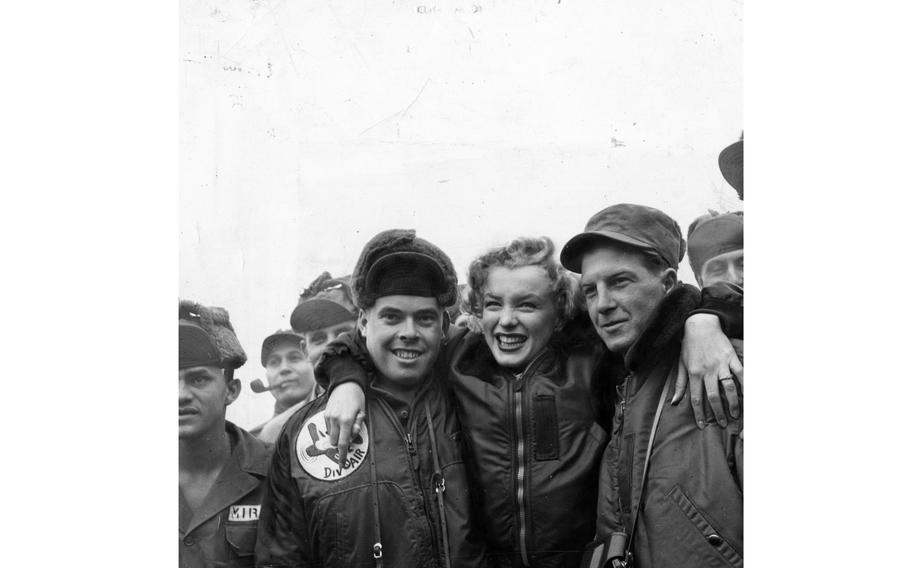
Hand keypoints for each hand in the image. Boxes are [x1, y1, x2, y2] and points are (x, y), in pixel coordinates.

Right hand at [324, 382, 365, 462]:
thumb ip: (356, 427)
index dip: (342, 456)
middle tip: (350, 433)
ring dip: (337, 435)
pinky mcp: (325, 413)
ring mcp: (328, 416)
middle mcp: (335, 419)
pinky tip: (340, 419)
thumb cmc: (357, 399)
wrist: (346, 384)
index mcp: (346, 420)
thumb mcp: (361, 413)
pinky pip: (328, 427)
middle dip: (340, 443)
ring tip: (345, 423)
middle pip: (334, 442)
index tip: (342, 465)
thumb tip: (350, 439)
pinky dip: (334, 428)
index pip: (342, 443)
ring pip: (330, 435)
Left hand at [671, 313, 742, 427]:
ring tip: (736, 415)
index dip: (700, 414)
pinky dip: (745, 385)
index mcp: (694, 373)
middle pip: (714, 397)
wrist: (700, 325)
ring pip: (729, 388)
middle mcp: (707, 371)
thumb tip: (674, 402)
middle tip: (723, 424)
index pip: (696, 398)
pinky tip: (748, 396)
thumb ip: (679, 384)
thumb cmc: (689, 345)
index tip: (703, 425)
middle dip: (718, 413)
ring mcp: (720, 364)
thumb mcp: (681, 364)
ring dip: (733, 403)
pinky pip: (740, 374)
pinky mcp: (731, 358)